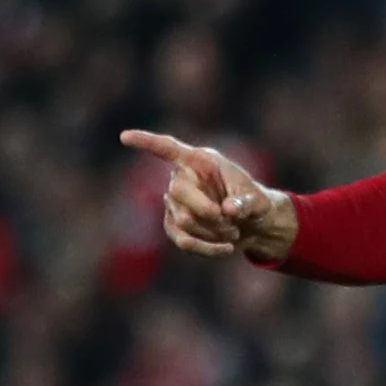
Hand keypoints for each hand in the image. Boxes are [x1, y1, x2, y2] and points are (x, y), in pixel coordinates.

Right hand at [121, 130, 297, 262]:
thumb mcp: (260, 200)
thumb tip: (227, 210)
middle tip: (234, 223)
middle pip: (178, 193)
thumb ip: (246, 203)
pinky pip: (184, 241)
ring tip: (234, 232)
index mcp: (200, 161)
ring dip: (214, 231)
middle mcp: (182, 179)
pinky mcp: (175, 226)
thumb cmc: (255, 204)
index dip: (147, 142)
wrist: (255, 226)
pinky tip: (227, 249)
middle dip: (209, 213)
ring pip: (184, 221)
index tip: (125, 136)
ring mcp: (174, 204)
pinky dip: (208, 248)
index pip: (168, 148)